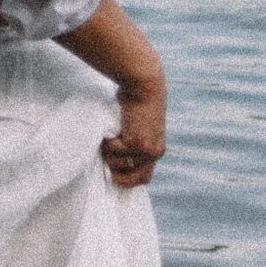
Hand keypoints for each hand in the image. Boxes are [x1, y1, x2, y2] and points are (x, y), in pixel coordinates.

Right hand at [101, 75, 165, 189]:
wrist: (144, 87)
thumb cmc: (137, 101)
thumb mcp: (139, 127)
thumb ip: (133, 141)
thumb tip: (115, 158)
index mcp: (157, 150)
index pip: (144, 178)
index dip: (128, 179)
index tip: (113, 174)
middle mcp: (155, 154)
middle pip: (134, 179)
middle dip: (117, 173)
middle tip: (108, 157)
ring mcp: (146, 151)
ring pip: (118, 164)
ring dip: (109, 151)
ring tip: (112, 134)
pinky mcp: (136, 144)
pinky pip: (112, 151)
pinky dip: (108, 141)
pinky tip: (114, 127)